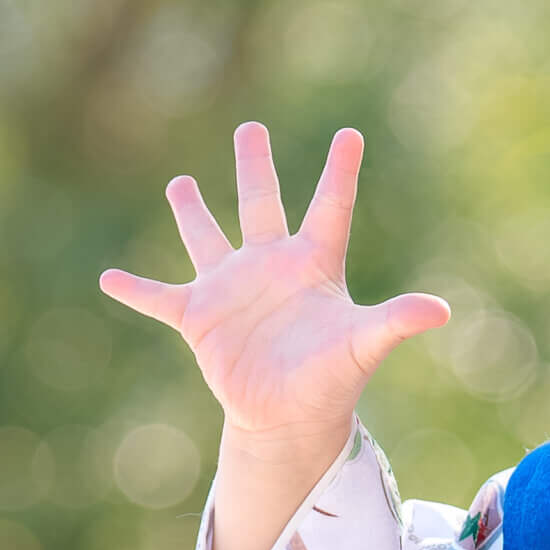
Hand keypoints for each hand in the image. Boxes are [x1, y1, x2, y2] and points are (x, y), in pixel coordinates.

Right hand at [100, 123, 448, 452]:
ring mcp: (232, 289)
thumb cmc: (333, 380)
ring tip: (181, 183)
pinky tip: (108, 279)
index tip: (351, 133)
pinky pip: (160, 298)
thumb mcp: (364, 345)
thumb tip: (441, 310)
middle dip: (254, 168)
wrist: (291, 420)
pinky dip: (134, 290)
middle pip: (262, 205)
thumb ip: (396, 321)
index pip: (330, 209)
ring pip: (207, 238)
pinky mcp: (199, 318)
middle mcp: (270, 267)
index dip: (340, 173)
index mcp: (313, 266)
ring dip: (192, 213)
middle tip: (251, 129)